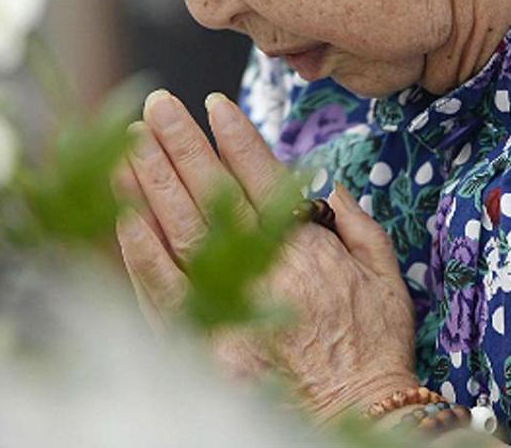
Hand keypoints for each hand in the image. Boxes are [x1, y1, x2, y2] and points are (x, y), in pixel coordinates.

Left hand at [112, 89, 417, 421]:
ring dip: (151, 183)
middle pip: (211, 191)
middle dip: (181, 143)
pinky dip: (141, 251)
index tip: (214, 103)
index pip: (260, 175)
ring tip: (128, 145)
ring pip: (180, 229)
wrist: (358, 407)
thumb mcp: (386, 271)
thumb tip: (324, 180)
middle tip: (156, 106)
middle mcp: (265, 264)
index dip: (235, 135)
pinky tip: (124, 218)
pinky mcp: (206, 336)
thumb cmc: (374, 343)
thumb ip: (355, 220)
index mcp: (306, 244)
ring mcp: (231, 299)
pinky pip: (164, 288)